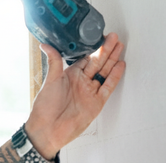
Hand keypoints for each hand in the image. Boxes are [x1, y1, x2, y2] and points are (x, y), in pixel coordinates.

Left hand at [25, 33, 125, 159]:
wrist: (48, 129)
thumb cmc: (45, 107)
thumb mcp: (50, 80)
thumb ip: (54, 62)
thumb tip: (46, 45)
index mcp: (70, 75)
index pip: (86, 58)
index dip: (93, 47)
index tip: (100, 36)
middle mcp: (82, 82)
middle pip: (97, 62)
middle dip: (106, 49)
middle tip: (114, 37)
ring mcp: (90, 91)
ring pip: (104, 72)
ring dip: (112, 59)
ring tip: (120, 46)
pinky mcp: (96, 103)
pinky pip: (108, 87)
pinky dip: (114, 76)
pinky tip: (120, 65)